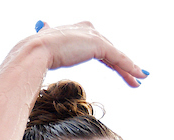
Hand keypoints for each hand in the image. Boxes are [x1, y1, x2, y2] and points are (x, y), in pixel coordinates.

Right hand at [32, 21, 146, 87]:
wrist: (35, 51)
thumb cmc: (35, 53)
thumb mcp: (44, 44)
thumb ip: (47, 37)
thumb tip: (41, 25)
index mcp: (76, 30)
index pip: (98, 46)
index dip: (109, 58)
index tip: (116, 68)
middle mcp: (88, 30)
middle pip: (110, 50)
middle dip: (122, 65)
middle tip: (133, 77)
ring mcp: (94, 36)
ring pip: (116, 55)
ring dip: (129, 69)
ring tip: (138, 80)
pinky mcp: (99, 45)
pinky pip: (118, 58)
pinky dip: (130, 67)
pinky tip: (139, 76)